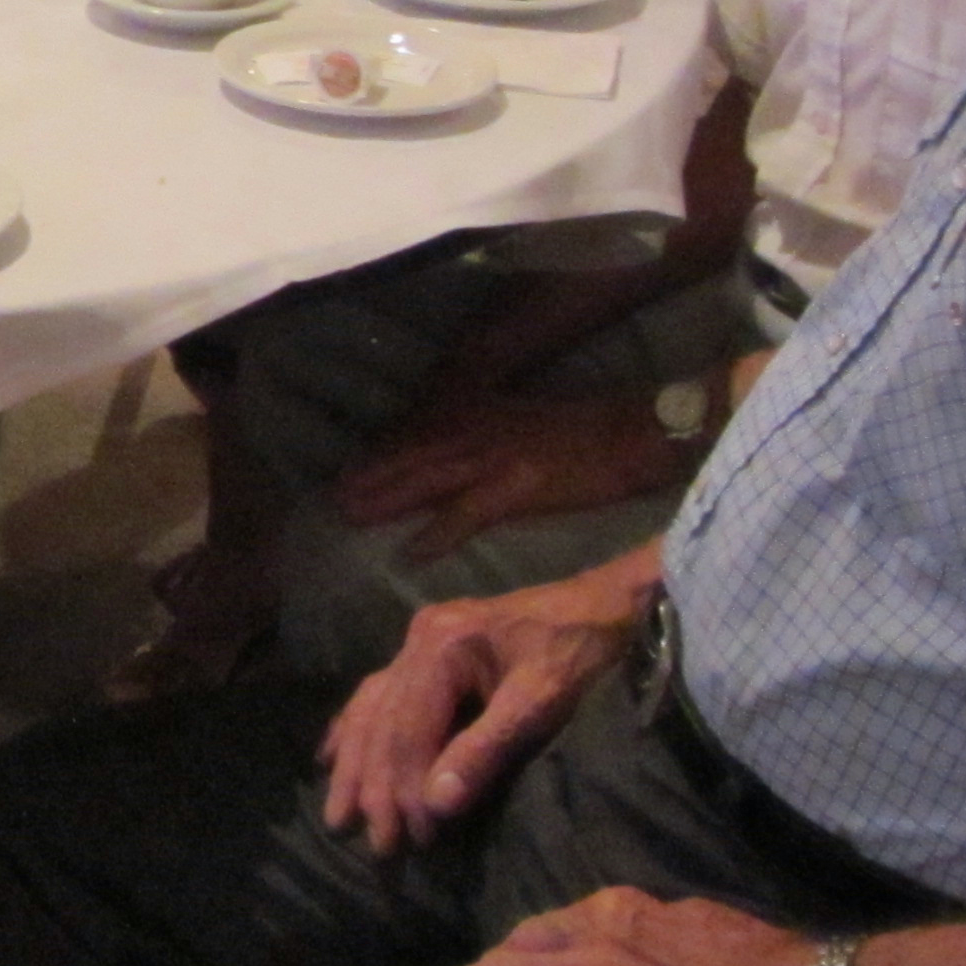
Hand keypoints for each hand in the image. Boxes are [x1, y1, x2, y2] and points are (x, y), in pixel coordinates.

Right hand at [319, 568, 643, 856]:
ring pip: (371, 709)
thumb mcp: (539, 701)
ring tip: (339, 813)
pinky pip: (378, 693)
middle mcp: (417, 640)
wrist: (607, 603)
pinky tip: (333, 753)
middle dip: (375, 786)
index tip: (416, 838)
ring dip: (355, 764)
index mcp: (441, 645)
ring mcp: (418, 642)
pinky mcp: (429, 649)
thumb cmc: (579, 651)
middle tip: (376, 843)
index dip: (406, 787)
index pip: (408, 729)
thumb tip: (437, 805)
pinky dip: (355, 727)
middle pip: (382, 722)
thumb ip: (486, 750)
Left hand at [335, 393, 694, 560]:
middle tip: (334, 496)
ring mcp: (494, 458)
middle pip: (412, 455)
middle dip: (372, 475)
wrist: (631, 431)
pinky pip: (464, 515)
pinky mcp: (516, 488)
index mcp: (482, 413)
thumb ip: (490, 434)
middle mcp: (478, 430)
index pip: (420, 432)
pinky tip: (410, 552)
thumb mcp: (525, 420)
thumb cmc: (587, 431)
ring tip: (350, 516)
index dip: (384, 452)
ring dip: (386, 499)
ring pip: (426, 480)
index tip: (350, 468)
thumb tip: (462, 460)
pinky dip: (434, 534)